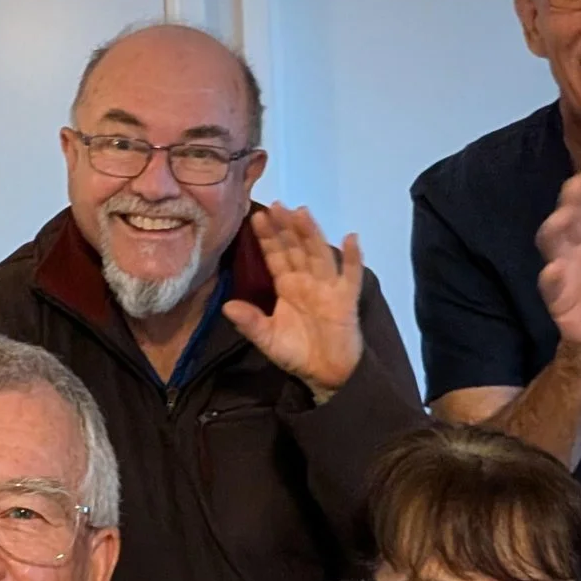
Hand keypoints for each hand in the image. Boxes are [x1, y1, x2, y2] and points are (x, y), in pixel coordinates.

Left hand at [225, 204, 365, 397]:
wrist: (324, 374)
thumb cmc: (296, 353)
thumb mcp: (267, 339)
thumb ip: (249, 322)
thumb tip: (227, 307)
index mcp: (287, 286)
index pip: (276, 257)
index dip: (267, 238)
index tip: (256, 217)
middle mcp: (307, 281)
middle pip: (296, 248)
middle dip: (286, 228)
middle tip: (275, 205)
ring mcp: (328, 287)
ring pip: (319, 254)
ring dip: (311, 233)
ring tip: (301, 212)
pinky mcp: (346, 299)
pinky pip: (351, 276)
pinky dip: (353, 258)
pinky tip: (351, 238)